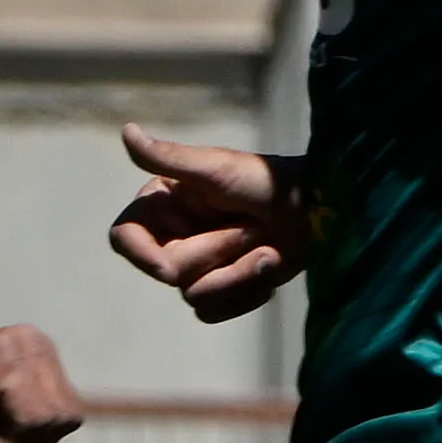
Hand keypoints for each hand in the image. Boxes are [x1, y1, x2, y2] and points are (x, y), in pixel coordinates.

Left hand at [0, 324, 79, 442]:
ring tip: (5, 429)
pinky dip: (43, 421)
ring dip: (40, 433)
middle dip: (33, 440)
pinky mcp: (49, 359)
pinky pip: (64, 404)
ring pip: (68, 414)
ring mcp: (44, 350)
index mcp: (4, 359)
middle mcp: (32, 347)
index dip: (19, 442)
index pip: (39, 417)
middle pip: (62, 417)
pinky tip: (15, 418)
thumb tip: (24, 428)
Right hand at [106, 123, 304, 321]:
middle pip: (168, 271)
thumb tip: (127, 132)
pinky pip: (213, 311)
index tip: (167, 268)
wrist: (316, 210)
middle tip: (251, 227)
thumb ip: (167, 157)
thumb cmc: (266, 181)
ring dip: (239, 274)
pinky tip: (268, 267)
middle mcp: (171, 237)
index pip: (125, 238)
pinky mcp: (219, 289)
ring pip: (195, 295)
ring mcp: (196, 266)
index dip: (140, 256)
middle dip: (216, 252)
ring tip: (268, 248)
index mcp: (162, 205)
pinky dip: (246, 294)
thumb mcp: (215, 168)